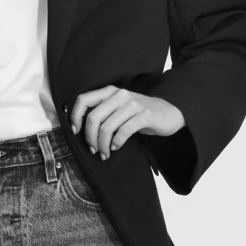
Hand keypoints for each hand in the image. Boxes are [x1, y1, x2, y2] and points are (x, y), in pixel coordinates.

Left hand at [70, 86, 184, 158]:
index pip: (83, 100)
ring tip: (105, 153)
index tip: (75, 132)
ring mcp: (133, 104)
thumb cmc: (139, 113)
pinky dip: (117, 142)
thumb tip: (80, 128)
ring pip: (107, 126)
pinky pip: (124, 131)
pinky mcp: (145, 115)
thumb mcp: (118, 108)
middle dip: (90, 137)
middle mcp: (119, 95)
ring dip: (103, 144)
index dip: (75, 116)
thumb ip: (103, 112)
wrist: (169, 112)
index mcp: (109, 91)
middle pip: (94, 117)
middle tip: (93, 149)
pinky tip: (116, 148)